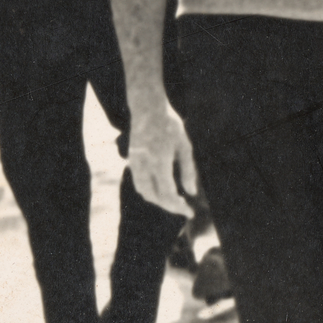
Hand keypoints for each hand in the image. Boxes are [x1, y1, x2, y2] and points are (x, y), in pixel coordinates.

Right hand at [127, 102, 200, 217]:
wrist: (147, 109)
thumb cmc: (171, 125)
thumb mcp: (185, 146)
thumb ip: (188, 170)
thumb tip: (191, 192)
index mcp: (160, 162)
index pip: (168, 194)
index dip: (179, 207)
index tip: (190, 213)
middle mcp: (144, 166)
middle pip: (154, 196)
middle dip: (169, 206)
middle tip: (184, 208)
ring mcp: (135, 163)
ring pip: (144, 191)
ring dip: (158, 200)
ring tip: (174, 201)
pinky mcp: (132, 161)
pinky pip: (139, 183)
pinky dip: (150, 191)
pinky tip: (162, 190)